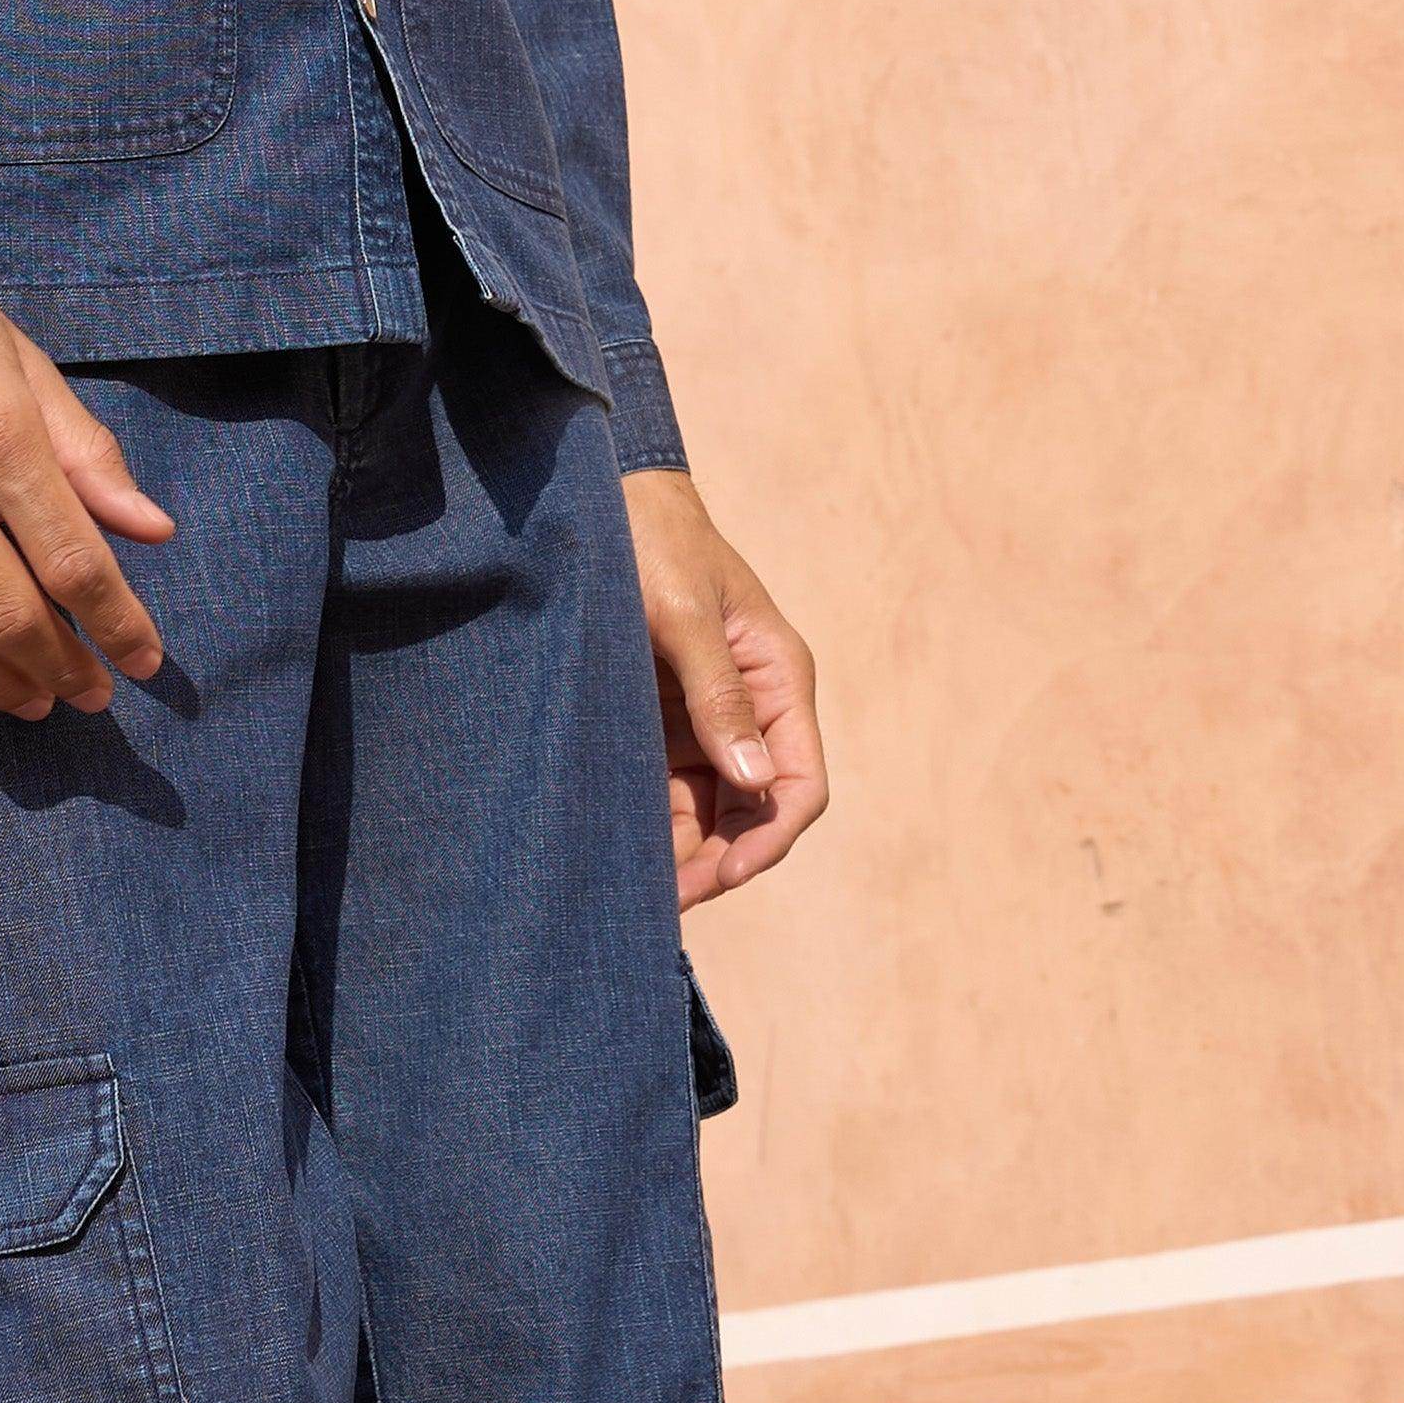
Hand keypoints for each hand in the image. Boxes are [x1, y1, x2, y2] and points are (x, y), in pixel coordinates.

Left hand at [622, 468, 826, 906]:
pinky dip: (652, 822)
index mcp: (779, 678)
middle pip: (753, 809)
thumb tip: (754, 781)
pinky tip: (620, 851)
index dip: (768, 839)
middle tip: (662, 903)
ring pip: (709, 809)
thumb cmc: (654, 542)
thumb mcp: (684, 615)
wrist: (604, 499)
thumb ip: (718, 696)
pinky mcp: (664, 718)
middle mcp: (753, 706)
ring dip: (681, 850)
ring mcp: (708, 716)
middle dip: (717, 860)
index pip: (799, 783)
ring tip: (633, 891)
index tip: (722, 876)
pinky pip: (668, 786)